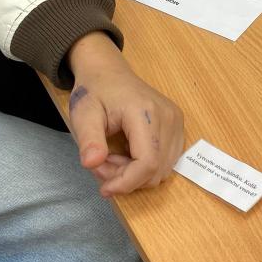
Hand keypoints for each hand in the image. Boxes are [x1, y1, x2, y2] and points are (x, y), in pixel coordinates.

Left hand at [67, 31, 184, 196]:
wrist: (109, 72)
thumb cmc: (95, 91)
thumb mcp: (83, 114)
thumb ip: (88, 140)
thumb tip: (91, 164)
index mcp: (146, 112)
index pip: (147, 162)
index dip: (127, 183)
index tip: (104, 189)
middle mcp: (168, 117)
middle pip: (156, 170)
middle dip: (127, 178)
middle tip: (102, 164)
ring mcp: (177, 122)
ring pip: (162, 169)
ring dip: (136, 174)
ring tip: (114, 157)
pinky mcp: (178, 126)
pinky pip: (166, 161)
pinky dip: (146, 167)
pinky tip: (128, 154)